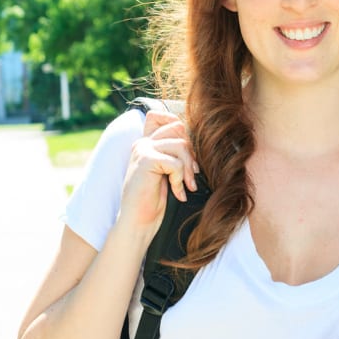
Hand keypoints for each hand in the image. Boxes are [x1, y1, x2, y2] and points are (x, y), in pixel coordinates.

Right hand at [116, 110, 198, 231]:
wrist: (138, 222)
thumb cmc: (155, 201)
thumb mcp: (168, 172)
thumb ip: (176, 154)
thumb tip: (200, 141)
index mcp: (146, 143)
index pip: (162, 115)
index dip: (180, 127)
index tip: (187, 156)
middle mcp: (143, 142)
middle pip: (178, 129)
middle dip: (191, 152)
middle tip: (192, 176)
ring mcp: (142, 149)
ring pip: (181, 146)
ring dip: (189, 170)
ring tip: (187, 187)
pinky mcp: (145, 160)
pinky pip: (176, 163)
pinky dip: (180, 180)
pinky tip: (177, 193)